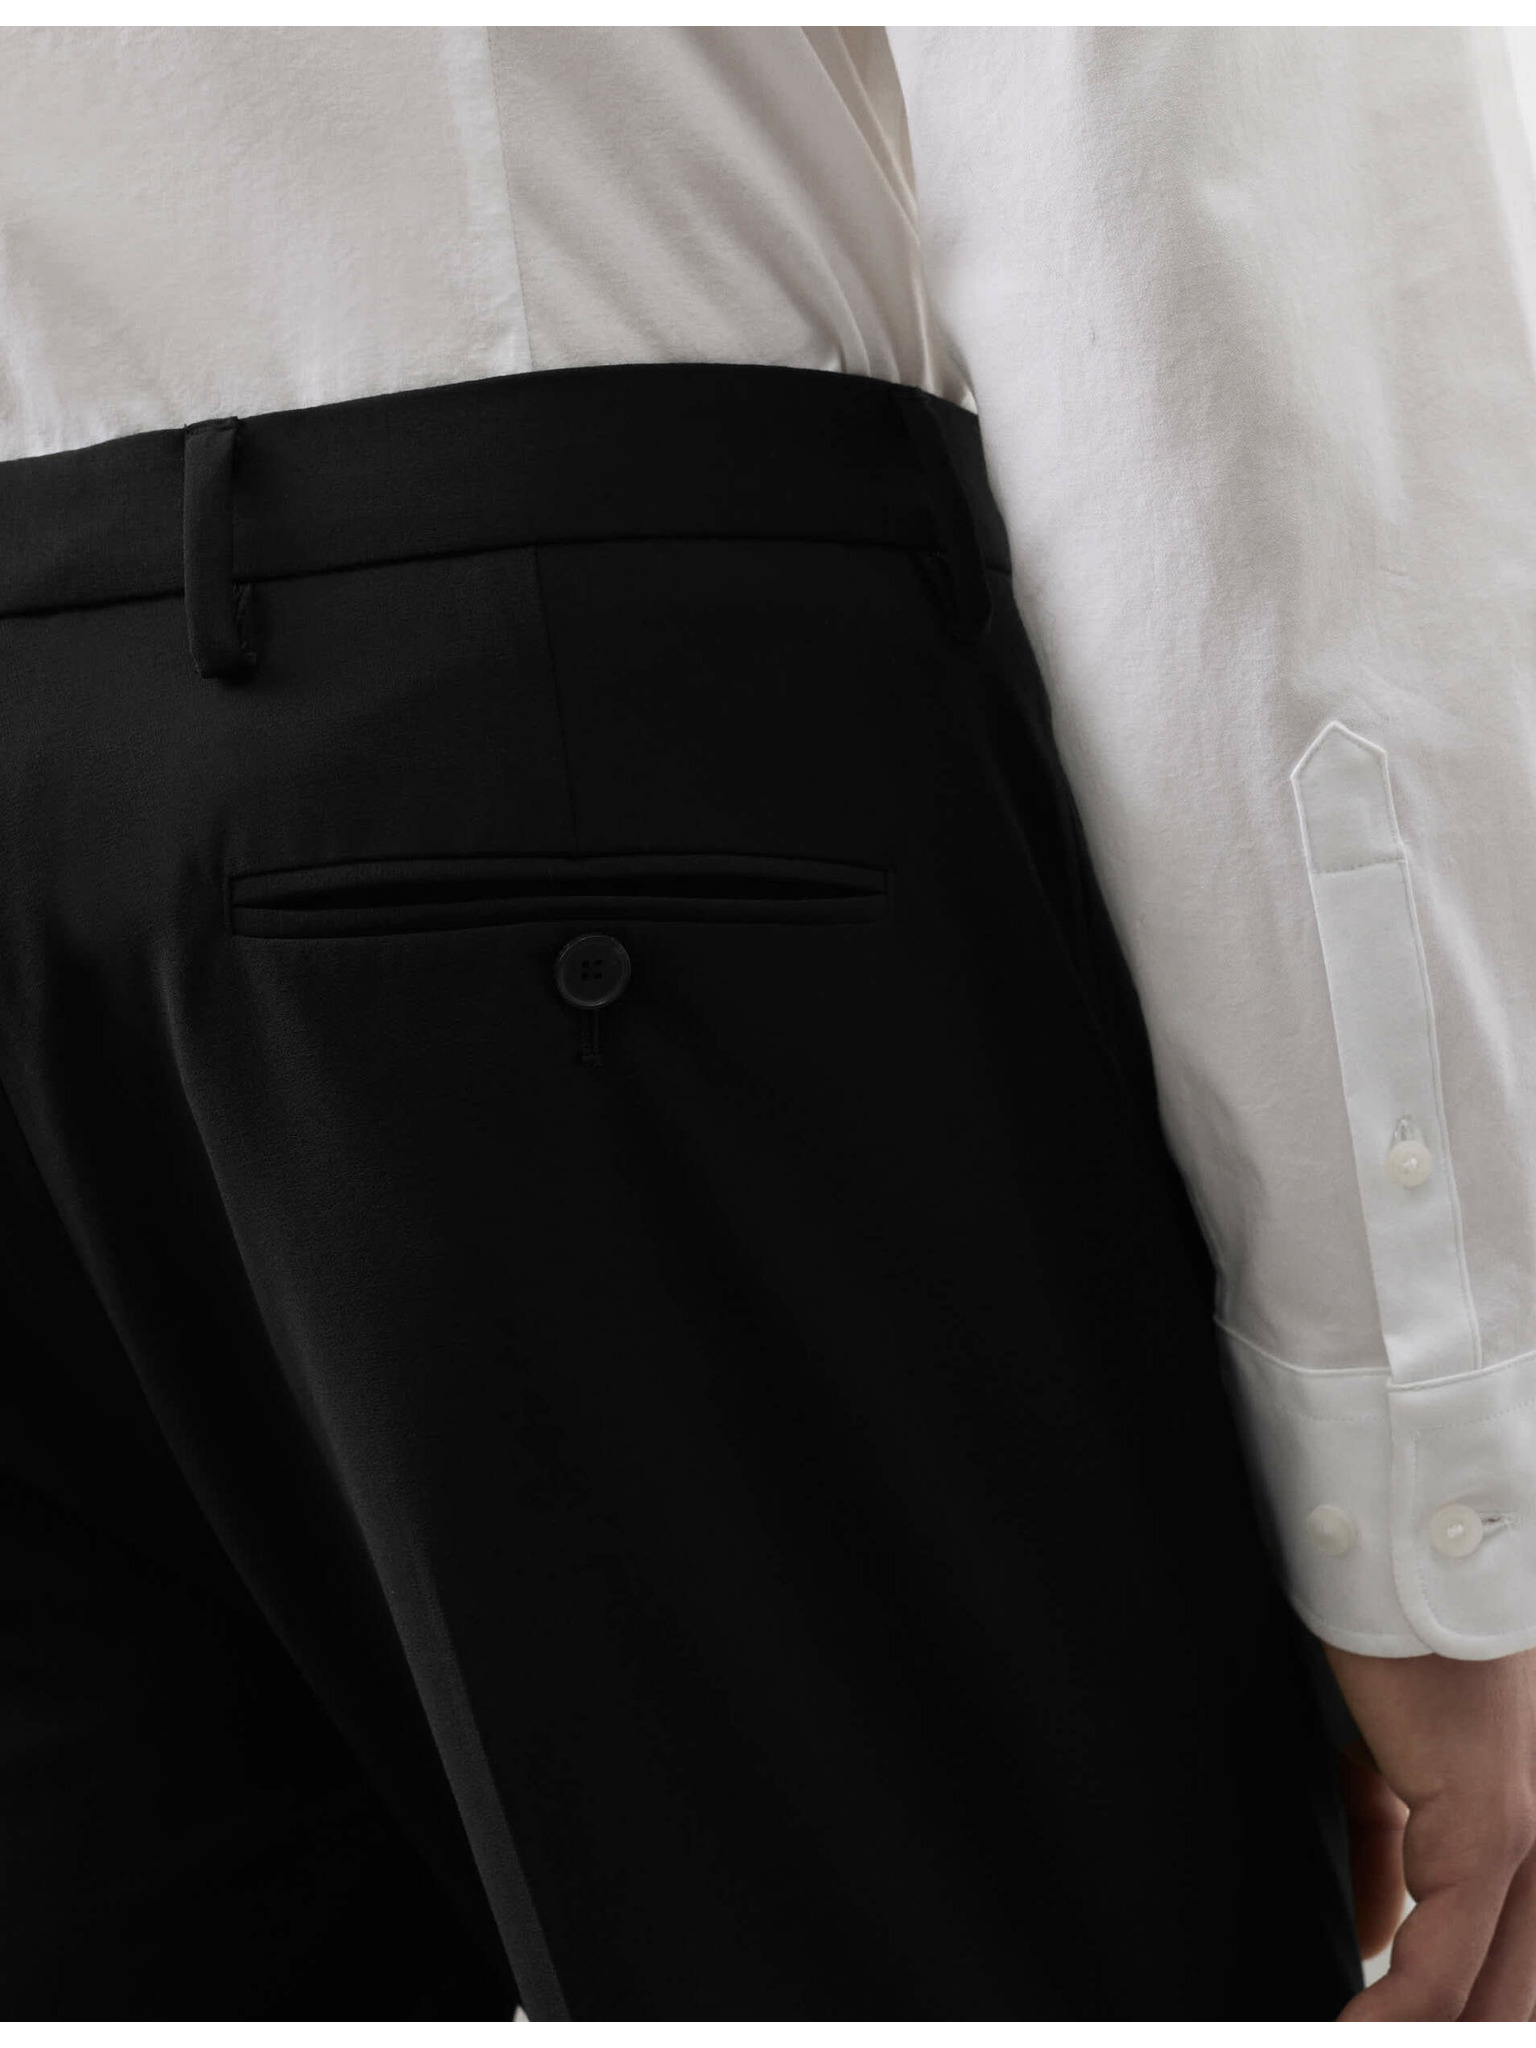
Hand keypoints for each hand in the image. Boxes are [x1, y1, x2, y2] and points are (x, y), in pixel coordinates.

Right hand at [1322, 1639, 1535, 2019]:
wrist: (1395, 1559)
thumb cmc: (1392, 1646)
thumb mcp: (1385, 1768)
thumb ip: (1390, 1856)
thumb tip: (1378, 1940)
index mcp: (1533, 1835)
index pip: (1519, 1972)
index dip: (1472, 2015)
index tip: (1405, 2033)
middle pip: (1517, 1994)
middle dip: (1457, 2032)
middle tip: (1370, 2045)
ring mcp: (1532, 1837)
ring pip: (1498, 1993)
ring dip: (1427, 2037)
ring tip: (1359, 2045)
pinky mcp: (1489, 1826)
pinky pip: (1444, 1958)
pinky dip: (1398, 2012)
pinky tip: (1354, 2030)